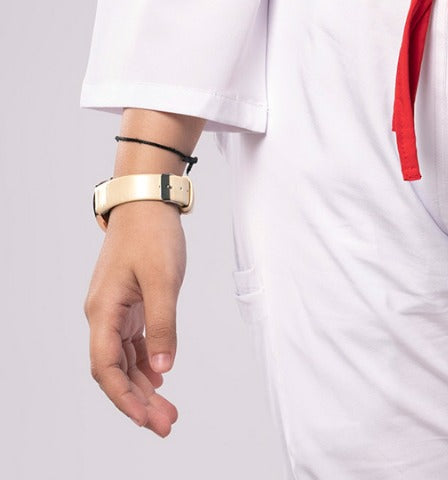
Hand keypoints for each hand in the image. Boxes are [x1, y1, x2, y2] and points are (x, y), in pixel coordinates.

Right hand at [83, 200, 186, 436]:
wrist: (147, 200)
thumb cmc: (152, 234)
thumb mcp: (164, 279)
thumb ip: (163, 325)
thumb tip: (163, 369)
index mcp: (103, 312)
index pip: (106, 368)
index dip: (124, 398)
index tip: (146, 419)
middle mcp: (103, 315)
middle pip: (115, 371)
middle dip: (138, 401)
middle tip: (166, 424)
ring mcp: (114, 310)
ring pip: (124, 360)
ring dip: (144, 386)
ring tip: (168, 411)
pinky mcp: (128, 304)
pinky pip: (132, 344)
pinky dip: (145, 363)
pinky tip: (160, 378)